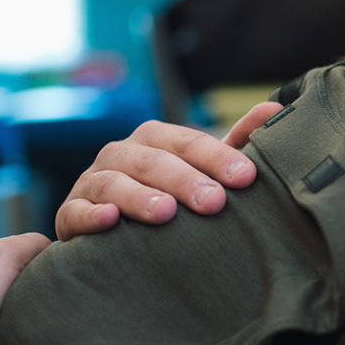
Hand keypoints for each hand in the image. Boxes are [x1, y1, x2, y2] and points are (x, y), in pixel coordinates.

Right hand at [55, 104, 284, 240]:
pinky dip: (90, 216)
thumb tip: (275, 108)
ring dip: (139, 197)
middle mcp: (122, 154)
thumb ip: (236, 143)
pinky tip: (109, 221)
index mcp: (156, 140)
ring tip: (165, 213)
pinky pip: (76, 213)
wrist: (114, 237)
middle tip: (214, 202)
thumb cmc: (168, 196)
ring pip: (114, 183)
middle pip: (154, 161)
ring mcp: (92, 183)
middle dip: (185, 180)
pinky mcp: (69, 215)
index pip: (189, 142)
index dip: (218, 157)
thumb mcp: (203, 170)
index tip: (247, 178)